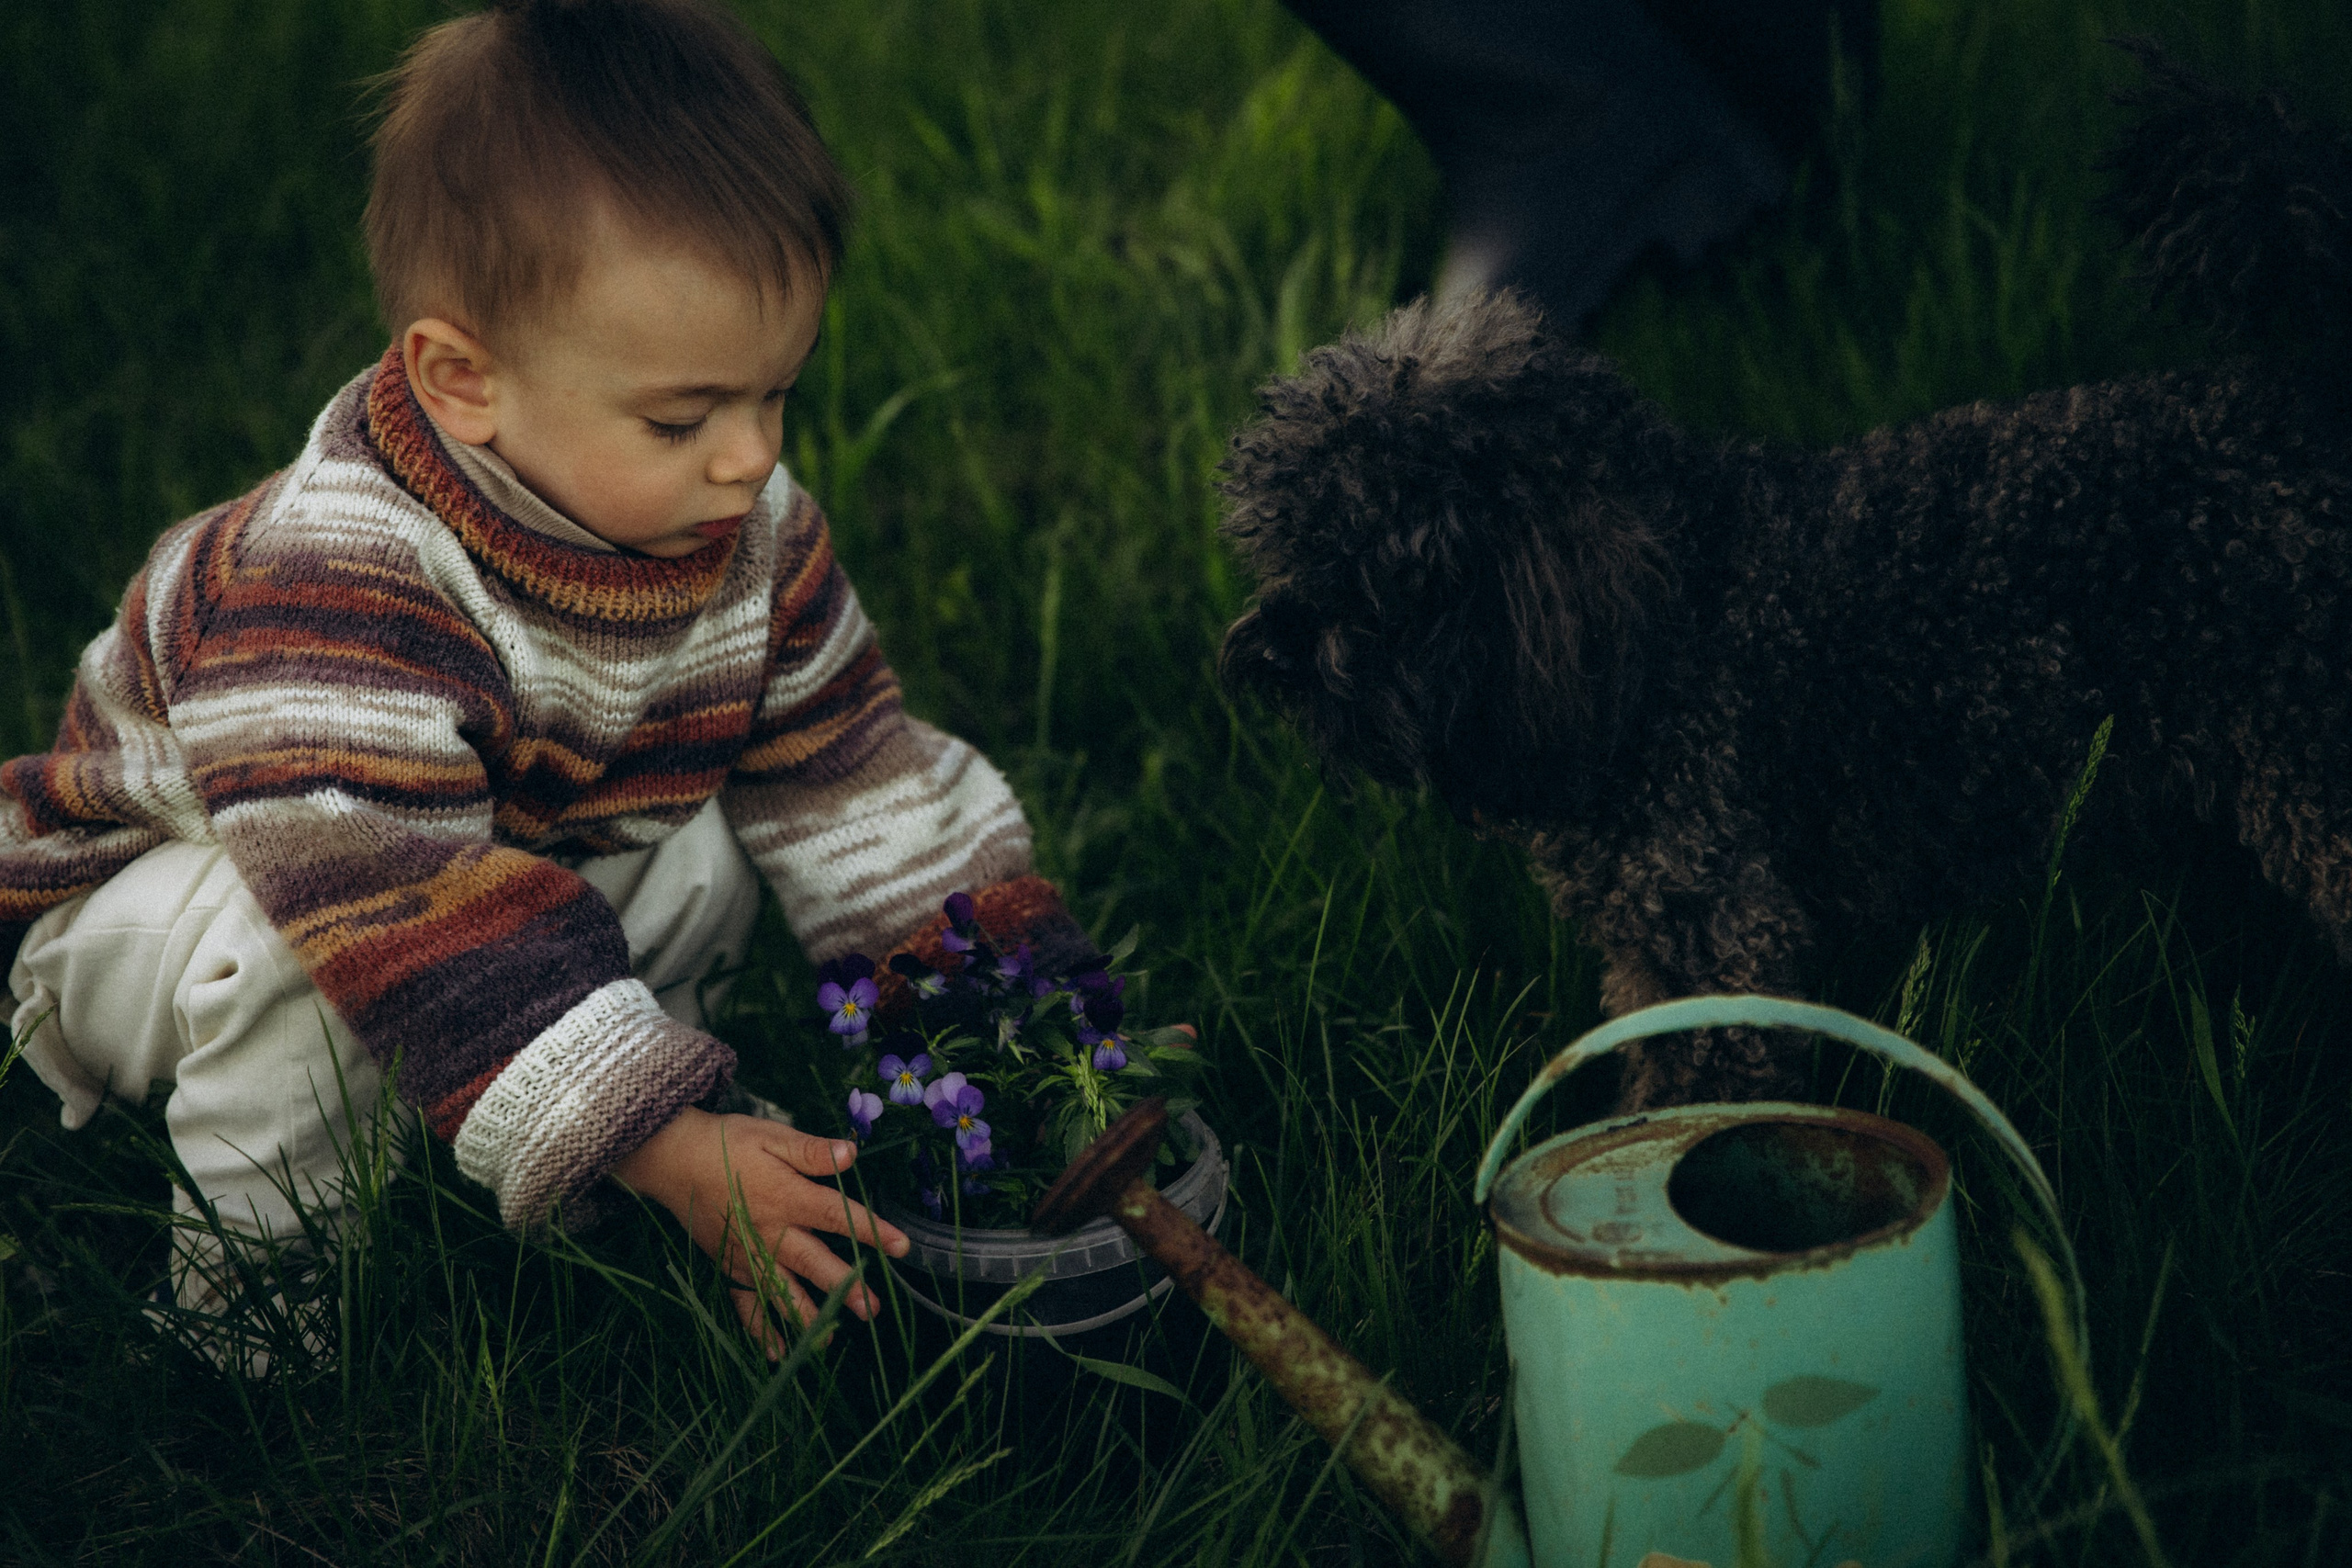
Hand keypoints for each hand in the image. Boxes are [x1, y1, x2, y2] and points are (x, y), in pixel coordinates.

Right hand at [611, 1106, 908, 1356]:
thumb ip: (811, 1150)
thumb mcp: (772, 1136)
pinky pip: (745, 1304)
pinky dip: (760, 1331)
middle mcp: (770, 1232)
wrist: (673, 1160)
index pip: (837, 1217)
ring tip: (829, 1338)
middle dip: (845, 1288)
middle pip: (814, 1264)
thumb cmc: (728, 1143)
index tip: (902, 1247)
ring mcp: (748, 1254)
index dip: (872, 1231)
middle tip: (873, 1310)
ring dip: (807, 1317)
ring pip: (781, 1292)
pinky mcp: (728, 1267)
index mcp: (787, 1196)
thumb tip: (852, 1154)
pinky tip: (779, 1352)